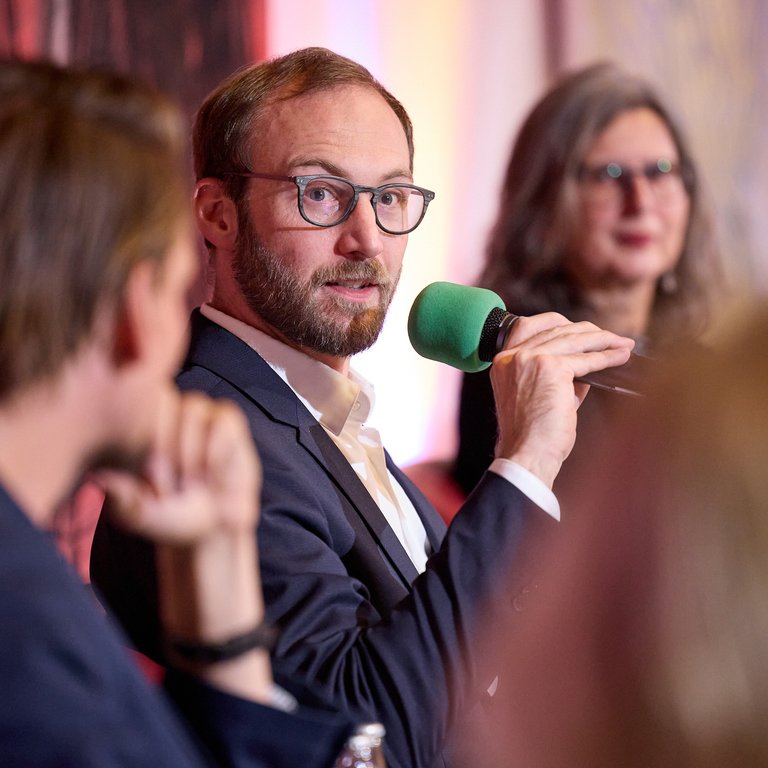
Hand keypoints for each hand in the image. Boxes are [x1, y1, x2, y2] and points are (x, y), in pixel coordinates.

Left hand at [96, 388, 271, 701]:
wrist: (212, 554)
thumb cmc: (170, 532)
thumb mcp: (138, 511)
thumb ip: (119, 489)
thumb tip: (102, 474)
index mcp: (152, 435)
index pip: (148, 406)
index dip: (148, 439)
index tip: (147, 482)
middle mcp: (181, 424)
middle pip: (175, 405)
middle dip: (171, 450)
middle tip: (170, 487)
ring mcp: (213, 431)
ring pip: (205, 415)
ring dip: (198, 456)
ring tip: (192, 489)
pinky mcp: (239, 445)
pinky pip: (231, 431)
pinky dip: (223, 456)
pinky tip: (219, 485)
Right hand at [490, 313, 633, 486]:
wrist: (527, 455)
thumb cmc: (531, 436)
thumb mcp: (536, 396)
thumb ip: (555, 376)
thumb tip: (585, 364)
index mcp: (503, 362)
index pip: (529, 327)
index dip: (559, 324)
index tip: (581, 328)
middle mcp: (512, 356)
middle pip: (556, 329)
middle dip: (588, 332)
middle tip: (611, 337)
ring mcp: (530, 359)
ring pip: (573, 339)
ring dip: (603, 340)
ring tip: (622, 344)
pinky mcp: (551, 367)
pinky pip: (585, 359)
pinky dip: (606, 357)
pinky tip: (620, 357)